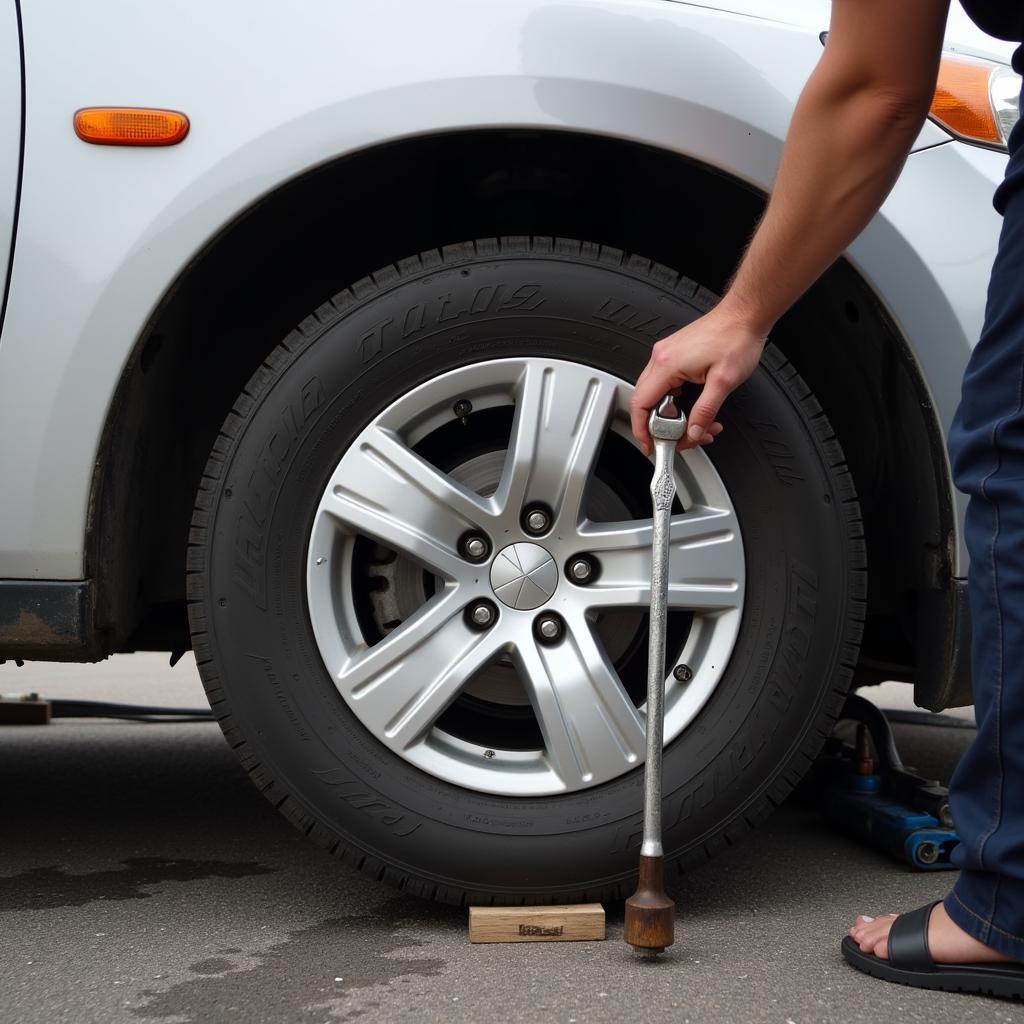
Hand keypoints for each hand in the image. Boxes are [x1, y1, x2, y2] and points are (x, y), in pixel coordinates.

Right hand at [630, 305, 767, 454]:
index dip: (642, 430)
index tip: (649, 445)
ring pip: (657, 395)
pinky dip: (678, 401)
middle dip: (662, 427)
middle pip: (645, 402)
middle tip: (681, 439)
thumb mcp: (724, 382)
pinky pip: (666, 384)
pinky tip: (696, 408)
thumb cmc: (736, 338)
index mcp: (667, 364)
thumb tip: (694, 432)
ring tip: (698, 425)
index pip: (640, 404)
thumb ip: (705, 412)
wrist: (745, 315)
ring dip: (674, 415)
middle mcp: (662, 358)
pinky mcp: (675, 354)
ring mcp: (667, 354)